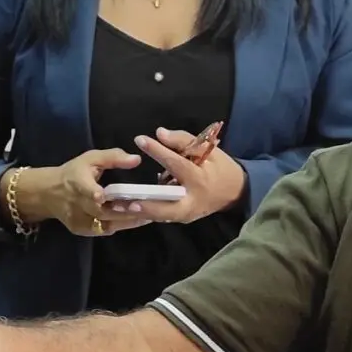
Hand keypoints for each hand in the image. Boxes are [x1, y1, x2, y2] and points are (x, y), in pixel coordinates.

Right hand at [24, 148, 156, 236]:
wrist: (49, 193)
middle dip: (123, 210)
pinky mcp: (80, 230)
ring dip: (126, 221)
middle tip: (146, 208)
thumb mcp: (91, 158)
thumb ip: (113, 157)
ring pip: (104, 224)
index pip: (83, 188)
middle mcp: (75, 203)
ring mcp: (77, 219)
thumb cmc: (75, 172)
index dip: (92, 192)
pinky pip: (103, 230)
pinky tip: (136, 220)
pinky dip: (120, 225)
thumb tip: (136, 159)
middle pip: (100, 211)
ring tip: (148, 216)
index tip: (101, 195)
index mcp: (77, 181)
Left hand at [134, 128, 248, 221]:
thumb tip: (159, 133)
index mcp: (200, 179)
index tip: (139, 140)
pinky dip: (147, 213)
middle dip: (145, 204)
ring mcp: (188, 213)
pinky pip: (163, 216)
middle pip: (166, 205)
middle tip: (123, 200)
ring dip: (140, 212)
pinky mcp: (184, 218)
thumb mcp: (208, 149)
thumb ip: (183, 141)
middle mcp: (192, 200)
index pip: (176, 163)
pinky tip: (127, 210)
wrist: (235, 191)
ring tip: (116, 207)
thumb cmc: (220, 167)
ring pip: (162, 216)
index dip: (158, 151)